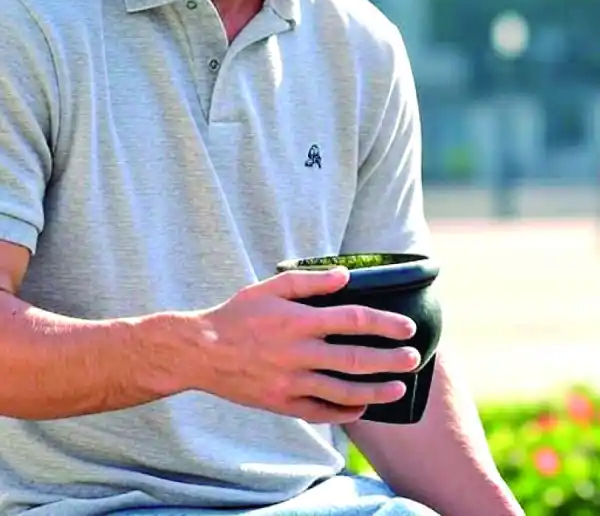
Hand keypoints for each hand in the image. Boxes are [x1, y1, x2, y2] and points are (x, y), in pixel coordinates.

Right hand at [182, 268, 418, 423]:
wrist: (201, 352)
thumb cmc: (238, 314)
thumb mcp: (270, 288)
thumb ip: (310, 282)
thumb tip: (346, 276)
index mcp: (299, 320)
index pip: (354, 319)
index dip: (385, 323)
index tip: (407, 326)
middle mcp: (299, 353)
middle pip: (356, 358)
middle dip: (390, 359)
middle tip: (413, 359)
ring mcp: (291, 382)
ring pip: (344, 390)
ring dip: (376, 390)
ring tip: (399, 388)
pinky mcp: (283, 403)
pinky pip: (321, 411)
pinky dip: (345, 411)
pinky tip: (363, 407)